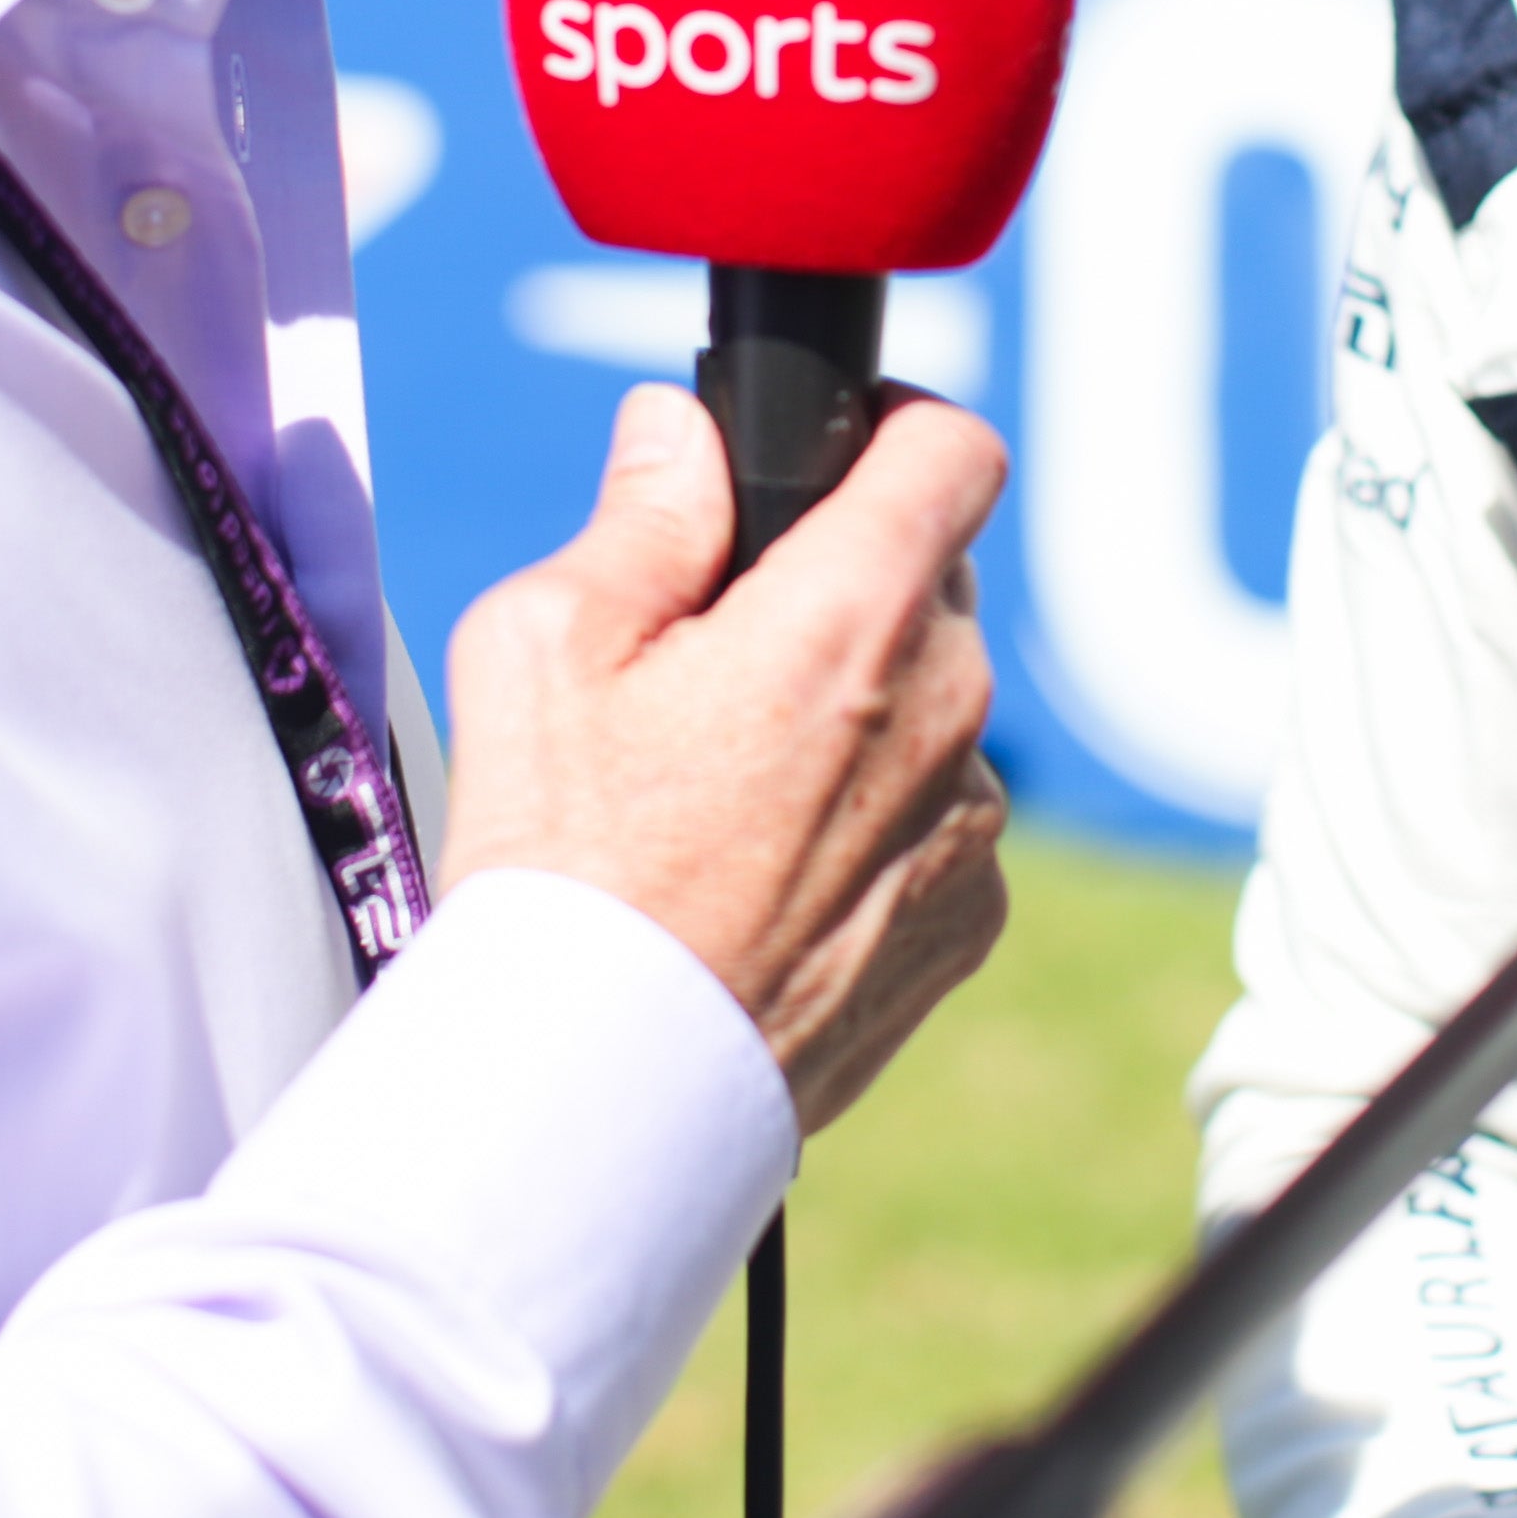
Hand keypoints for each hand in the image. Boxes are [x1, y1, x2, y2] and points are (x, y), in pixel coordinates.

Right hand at [439, 381, 1011, 1130]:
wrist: (602, 1089)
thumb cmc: (560, 867)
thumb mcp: (546, 645)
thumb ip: (640, 512)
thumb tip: (679, 430)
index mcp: (853, 618)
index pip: (952, 451)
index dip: (893, 428)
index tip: (832, 455)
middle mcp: (945, 712)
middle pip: (929, 583)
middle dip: (841, 587)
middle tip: (721, 651)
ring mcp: (970, 826)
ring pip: (931, 707)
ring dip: (859, 712)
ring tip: (725, 789)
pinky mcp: (969, 922)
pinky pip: (936, 822)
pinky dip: (871, 824)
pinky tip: (762, 875)